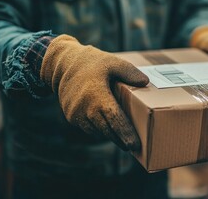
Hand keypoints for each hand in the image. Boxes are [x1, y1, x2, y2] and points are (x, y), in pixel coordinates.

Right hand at [40, 35, 148, 150]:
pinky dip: (98, 128)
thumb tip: (145, 82)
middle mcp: (85, 108)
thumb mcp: (113, 62)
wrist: (62, 64)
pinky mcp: (70, 116)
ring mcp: (76, 114)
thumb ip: (129, 72)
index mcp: (97, 94)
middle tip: (133, 146)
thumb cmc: (92, 62)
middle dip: (120, 139)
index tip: (134, 145)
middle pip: (107, 130)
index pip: (114, 118)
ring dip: (109, 134)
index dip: (125, 133)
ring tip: (123, 139)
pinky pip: (88, 127)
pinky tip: (108, 128)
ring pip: (97, 130)